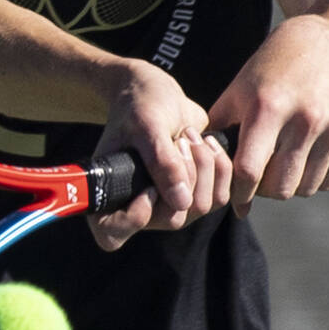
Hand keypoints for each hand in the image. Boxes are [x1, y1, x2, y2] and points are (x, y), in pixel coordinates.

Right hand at [89, 62, 232, 249]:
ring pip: (201, 207)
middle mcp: (139, 207)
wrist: (157, 94)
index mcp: (109, 195)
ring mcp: (169, 205)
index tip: (149, 186)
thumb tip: (181, 202)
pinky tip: (206, 142)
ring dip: (203, 167)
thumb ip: (160, 160)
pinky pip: (219, 195)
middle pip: (173, 219)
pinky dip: (219, 166)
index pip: (112, 235)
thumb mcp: (147, 125)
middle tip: (177, 141)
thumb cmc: (139, 106)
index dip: (134, 218)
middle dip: (184, 175)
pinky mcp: (194, 194)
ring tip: (188, 136)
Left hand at [209, 14, 328, 218]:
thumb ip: (218, 129)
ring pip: (306, 188)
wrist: (323, 48)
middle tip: (257, 181)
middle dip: (264, 191)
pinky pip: (328, 181)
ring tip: (278, 165)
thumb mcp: (237, 90)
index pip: (250, 170)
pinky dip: (313, 177)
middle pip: (281, 187)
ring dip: (289, 185)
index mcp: (269, 106)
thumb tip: (198, 169)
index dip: (239, 192)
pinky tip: (303, 155)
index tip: (234, 201)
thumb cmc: (269, 72)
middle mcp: (306, 118)